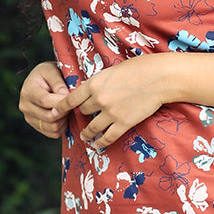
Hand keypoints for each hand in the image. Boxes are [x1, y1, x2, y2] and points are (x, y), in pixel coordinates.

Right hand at [19, 61, 69, 137]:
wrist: (43, 80)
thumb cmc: (49, 73)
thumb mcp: (53, 71)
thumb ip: (58, 82)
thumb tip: (64, 96)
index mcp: (27, 90)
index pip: (45, 101)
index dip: (62, 102)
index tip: (73, 97)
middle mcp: (24, 105)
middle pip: (49, 117)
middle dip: (65, 111)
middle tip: (73, 103)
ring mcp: (29, 117)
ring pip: (52, 127)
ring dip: (64, 120)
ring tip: (68, 108)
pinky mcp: (36, 126)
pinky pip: (53, 133)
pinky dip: (62, 127)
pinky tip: (64, 116)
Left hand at [52, 54, 168, 149]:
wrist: (158, 78)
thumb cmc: (139, 68)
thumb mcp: (112, 70)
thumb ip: (100, 82)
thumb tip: (93, 89)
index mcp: (94, 83)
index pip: (71, 98)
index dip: (61, 107)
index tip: (54, 112)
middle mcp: (99, 99)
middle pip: (82, 112)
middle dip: (82, 114)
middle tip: (82, 118)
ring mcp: (110, 113)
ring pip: (91, 127)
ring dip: (86, 133)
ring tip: (84, 136)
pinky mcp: (123, 123)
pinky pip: (107, 137)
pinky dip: (101, 142)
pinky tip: (97, 144)